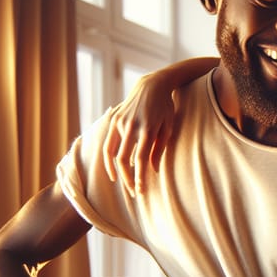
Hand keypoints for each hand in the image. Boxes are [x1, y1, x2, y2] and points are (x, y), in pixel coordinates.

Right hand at [102, 73, 175, 195]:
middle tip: (133, 191)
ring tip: (122, 184)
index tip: (141, 191)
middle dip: (128, 179)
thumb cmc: (165, 108)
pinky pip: (108, 143)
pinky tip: (113, 171)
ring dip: (116, 172)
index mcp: (148, 130)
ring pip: (112, 153)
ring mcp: (120, 122)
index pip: (141, 160)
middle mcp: (131, 126)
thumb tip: (152, 170)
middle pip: (124, 160)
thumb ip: (160, 149)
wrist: (152, 85)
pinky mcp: (114, 119)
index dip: (140, 177)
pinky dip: (108, 159)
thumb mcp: (168, 127)